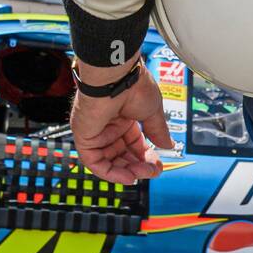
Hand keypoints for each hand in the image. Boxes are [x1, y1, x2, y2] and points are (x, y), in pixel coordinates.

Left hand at [70, 55, 173, 183]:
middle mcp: (108, 125)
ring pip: (108, 161)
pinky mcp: (84, 136)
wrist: (117, 76)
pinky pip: (94, 162)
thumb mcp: (153, 112)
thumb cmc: (133, 85)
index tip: (158, 164)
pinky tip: (128, 176)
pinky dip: (110, 173)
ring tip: (143, 173)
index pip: (133, 144)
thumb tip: (168, 145)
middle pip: (121, 155)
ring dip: (127, 171)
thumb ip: (158, 131)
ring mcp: (95, 131)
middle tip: (153, 171)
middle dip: (138, 166)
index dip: (146, 157)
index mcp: (123, 117)